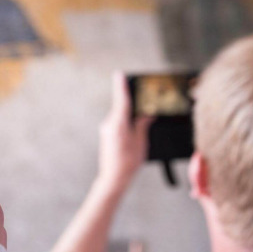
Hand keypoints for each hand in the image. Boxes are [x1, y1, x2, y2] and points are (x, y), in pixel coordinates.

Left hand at [97, 72, 152, 189]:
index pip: (121, 100)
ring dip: (129, 113)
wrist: (113, 177)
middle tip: (139, 92)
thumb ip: (142, 125)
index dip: (121, 86)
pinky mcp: (106, 134)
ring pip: (120, 115)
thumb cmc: (128, 162)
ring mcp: (106, 129)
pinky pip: (117, 123)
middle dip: (131, 100)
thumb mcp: (140, 142)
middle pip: (121, 107)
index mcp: (118, 124)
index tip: (119, 74)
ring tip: (143, 116)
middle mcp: (109, 124)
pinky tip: (134, 127)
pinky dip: (126, 121)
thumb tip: (146, 114)